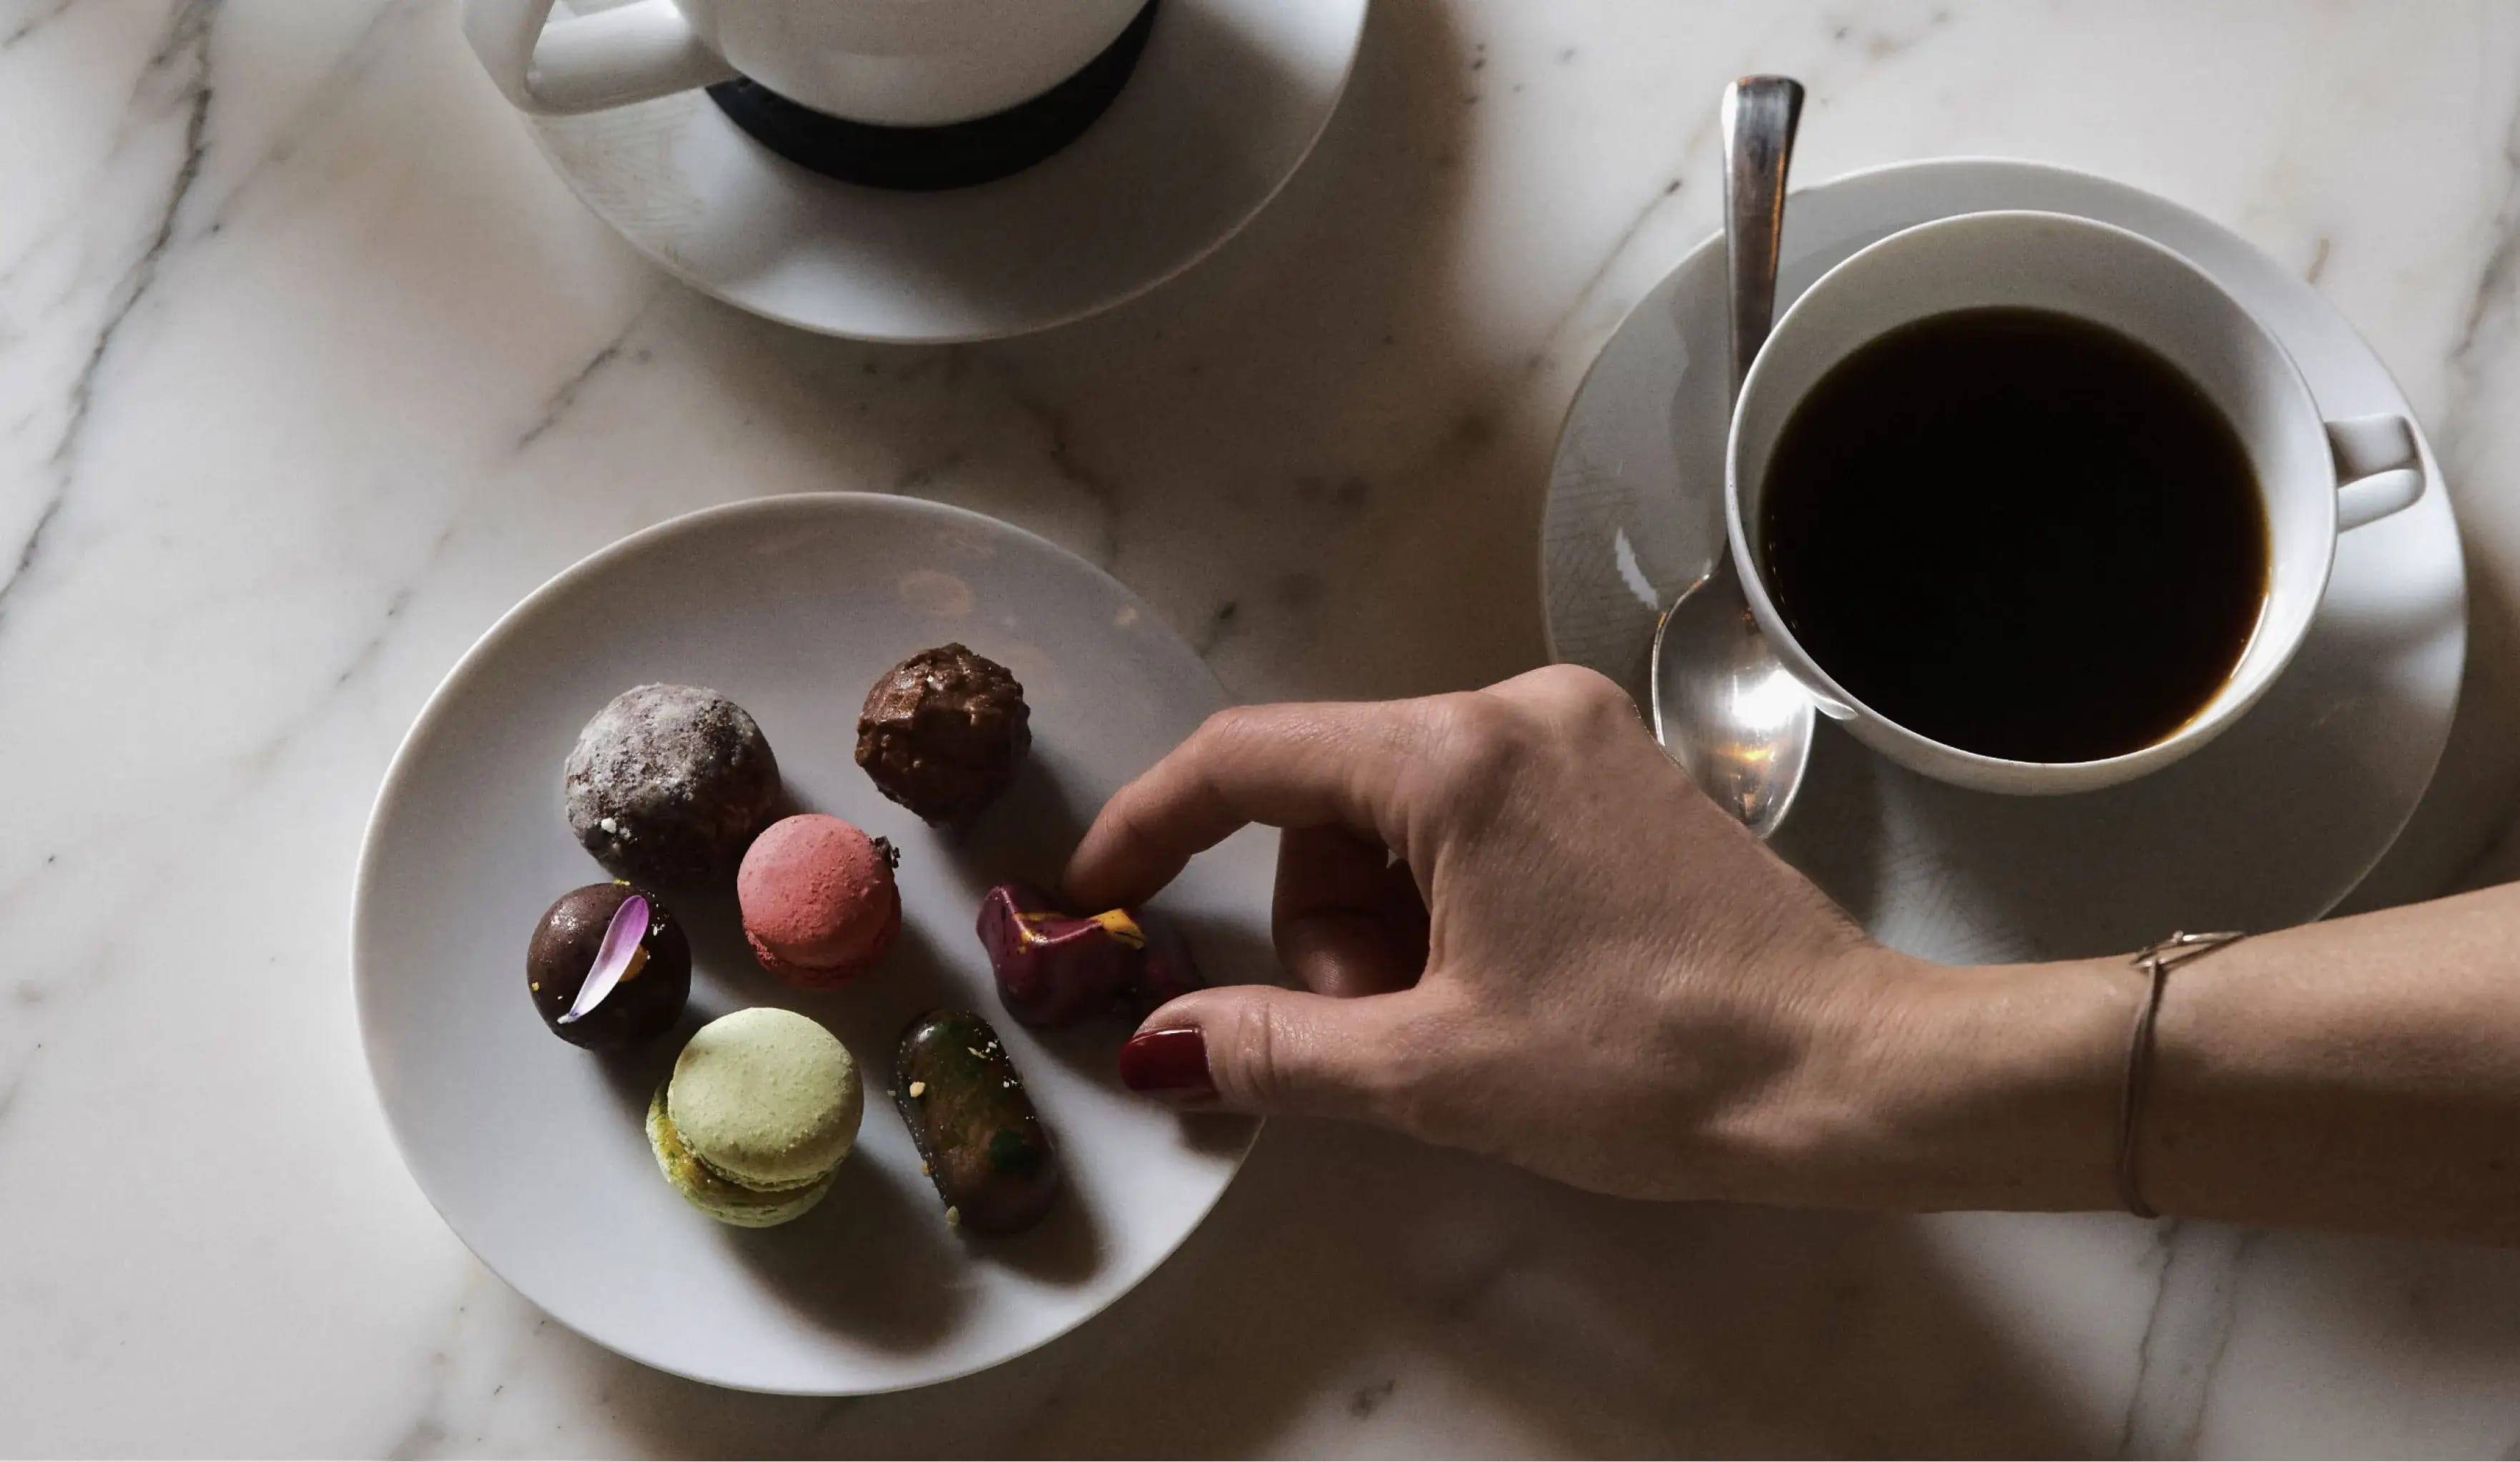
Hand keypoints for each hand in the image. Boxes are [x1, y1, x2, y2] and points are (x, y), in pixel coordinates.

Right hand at [1064, 666, 2020, 1205]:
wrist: (1851, 1072)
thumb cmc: (1647, 1065)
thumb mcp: (1435, 1071)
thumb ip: (1275, 1047)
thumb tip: (1157, 1044)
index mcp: (1458, 756)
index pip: (1248, 758)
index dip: (1153, 826)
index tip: (1098, 893)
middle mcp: (1514, 706)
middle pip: (1331, 801)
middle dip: (1325, 925)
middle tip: (1384, 1033)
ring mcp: (1578, 731)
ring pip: (1401, 817)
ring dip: (1390, 925)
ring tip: (1463, 1022)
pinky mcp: (1621, 772)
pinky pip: (1477, 819)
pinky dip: (1452, 902)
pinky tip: (1509, 985)